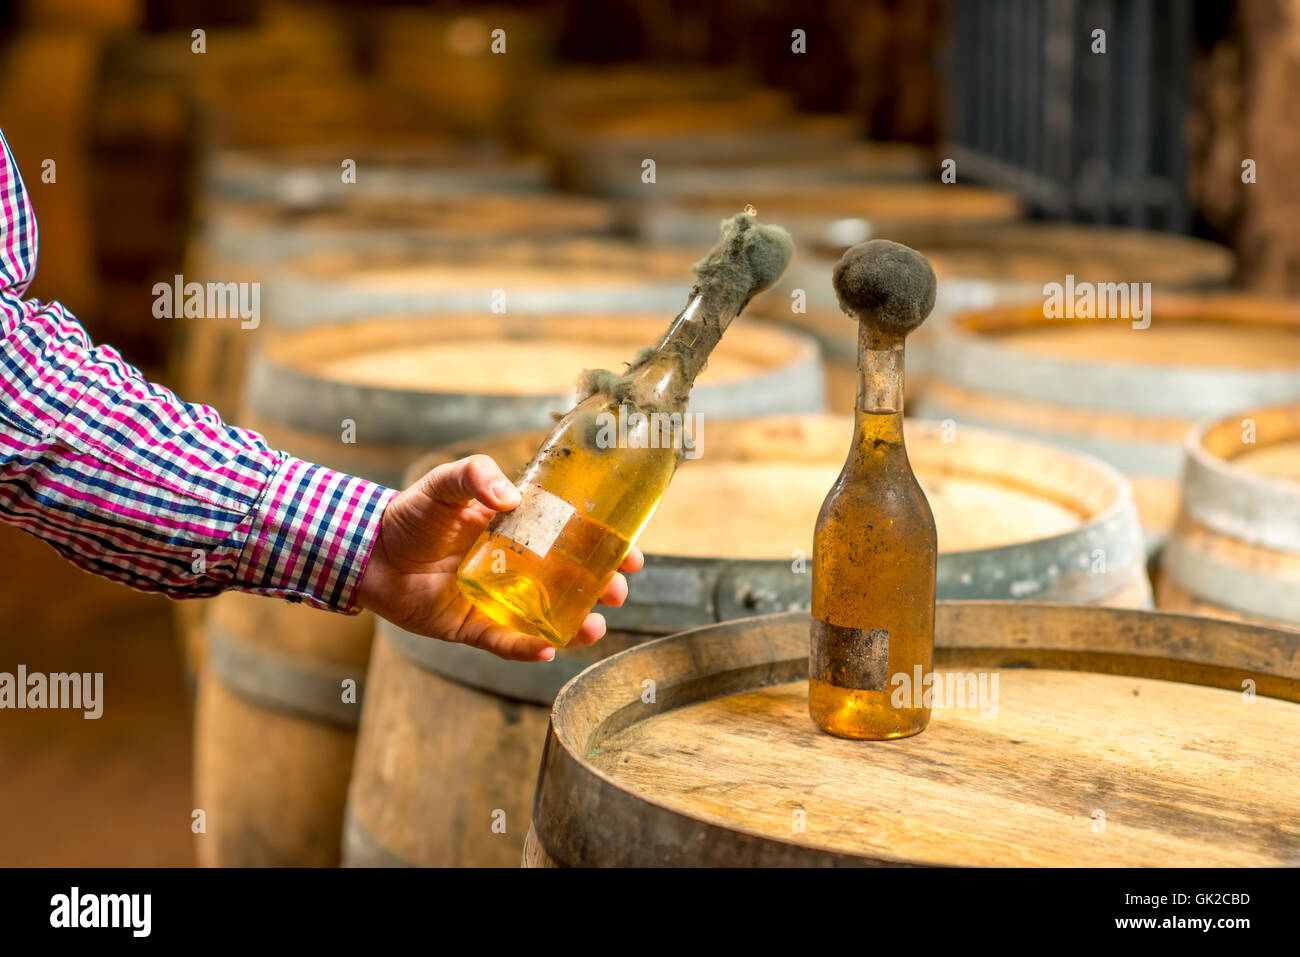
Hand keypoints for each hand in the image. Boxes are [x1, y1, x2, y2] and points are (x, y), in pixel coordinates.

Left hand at [355, 454, 643, 661]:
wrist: (368, 552)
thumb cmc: (411, 513)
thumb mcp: (447, 482)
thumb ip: (478, 475)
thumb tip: (511, 498)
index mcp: (520, 532)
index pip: (574, 540)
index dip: (605, 547)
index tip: (631, 553)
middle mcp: (518, 568)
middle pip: (571, 582)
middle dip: (602, 588)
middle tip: (618, 589)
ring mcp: (499, 600)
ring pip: (549, 617)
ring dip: (577, 624)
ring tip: (595, 627)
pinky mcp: (475, 628)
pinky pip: (507, 643)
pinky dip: (528, 648)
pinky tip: (549, 648)